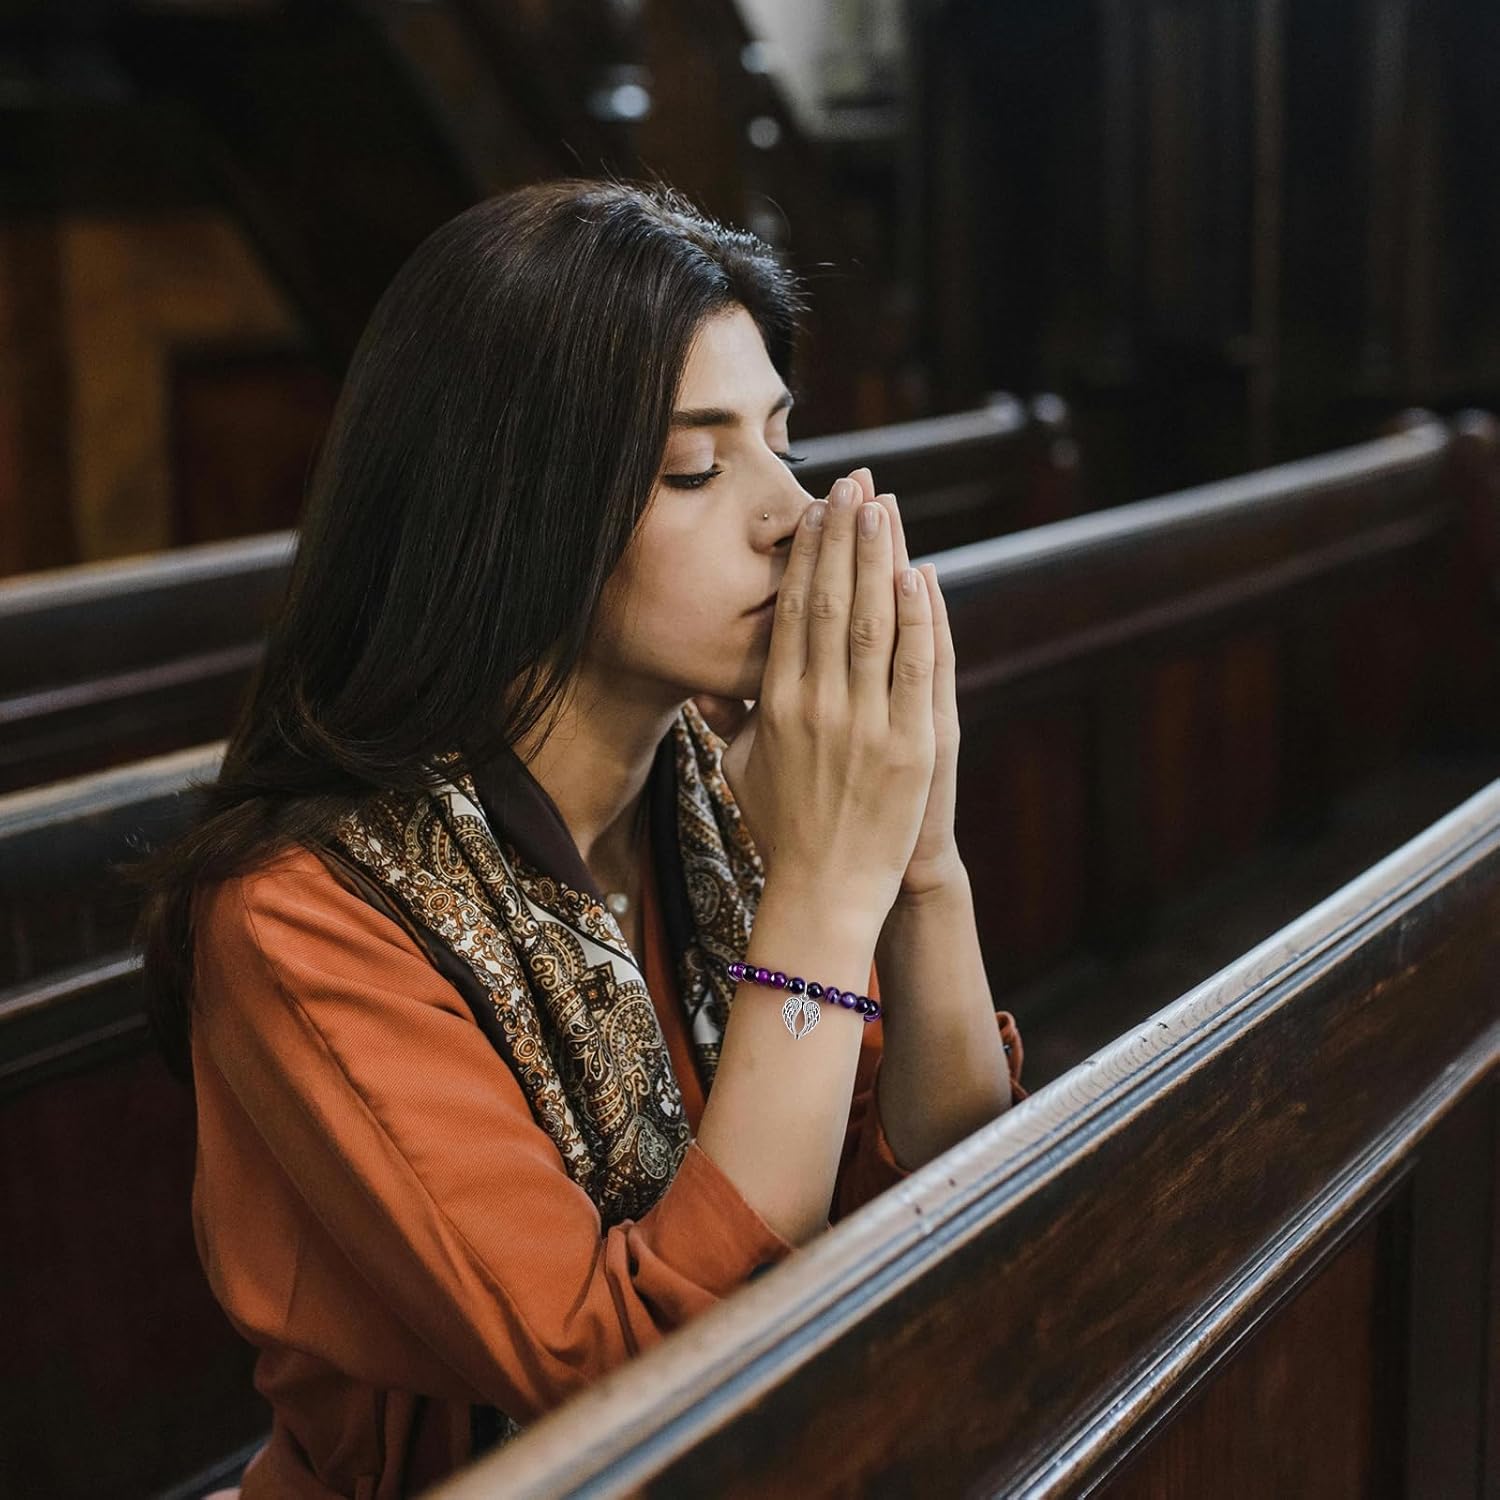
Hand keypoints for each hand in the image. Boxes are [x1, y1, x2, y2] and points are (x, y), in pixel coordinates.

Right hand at [713, 469, 962, 901]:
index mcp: (775, 704)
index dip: (807, 555)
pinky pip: (915, 668)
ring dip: (879, 558)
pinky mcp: (910, 746)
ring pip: (874, 623)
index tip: (816, 510)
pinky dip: (918, 618)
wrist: (826, 891)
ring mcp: (866, 724)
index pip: (793, 611)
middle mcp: (817, 705)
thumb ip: (735, 715)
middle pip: (832, 602)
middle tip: (852, 482)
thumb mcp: (742, 767)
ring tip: (884, 505)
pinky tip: (918, 573)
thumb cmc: (782, 828)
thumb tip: (715, 679)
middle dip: (842, 536)